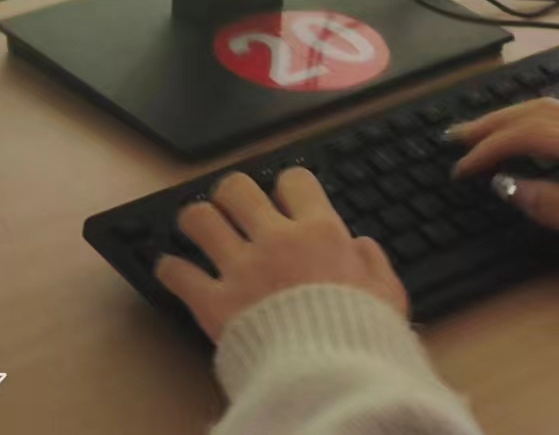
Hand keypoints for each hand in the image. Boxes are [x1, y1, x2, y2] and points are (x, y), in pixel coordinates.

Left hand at [155, 168, 407, 342]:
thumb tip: (361, 245)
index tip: (283, 198)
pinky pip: (177, 273)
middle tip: (231, 207)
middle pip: (237, 189)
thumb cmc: (361, 337)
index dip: (287, 186)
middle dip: (231, 194)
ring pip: (200, 219)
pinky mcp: (213, 303)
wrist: (331, 378)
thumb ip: (373, 262)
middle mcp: (276, 240)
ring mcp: (240, 269)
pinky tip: (173, 270)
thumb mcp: (387, 294)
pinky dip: (171, 270)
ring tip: (196, 227)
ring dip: (196, 221)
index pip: (294, 179)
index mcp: (320, 233)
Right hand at [451, 98, 558, 260]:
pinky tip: (530, 136)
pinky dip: (542, 121)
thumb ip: (557, 207)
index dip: (492, 146)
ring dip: (518, 116)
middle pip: (541, 109)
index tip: (463, 165)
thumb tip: (511, 187)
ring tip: (487, 131)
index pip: (532, 134)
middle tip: (459, 134)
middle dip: (496, 120)